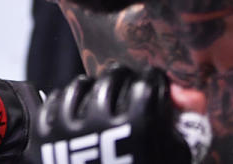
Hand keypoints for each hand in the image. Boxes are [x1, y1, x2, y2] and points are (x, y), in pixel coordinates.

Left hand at [31, 65, 210, 163]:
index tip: (153, 87)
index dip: (154, 83)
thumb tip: (186, 92)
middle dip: (125, 81)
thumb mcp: (174, 155)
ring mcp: (69, 125)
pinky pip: (56, 98)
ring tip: (102, 103)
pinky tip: (78, 114)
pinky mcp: (45, 131)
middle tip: (128, 92)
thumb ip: (187, 121)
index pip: (148, 82)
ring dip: (94, 89)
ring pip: (81, 84)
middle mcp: (102, 121)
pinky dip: (67, 102)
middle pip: (114, 77)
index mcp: (137, 126)